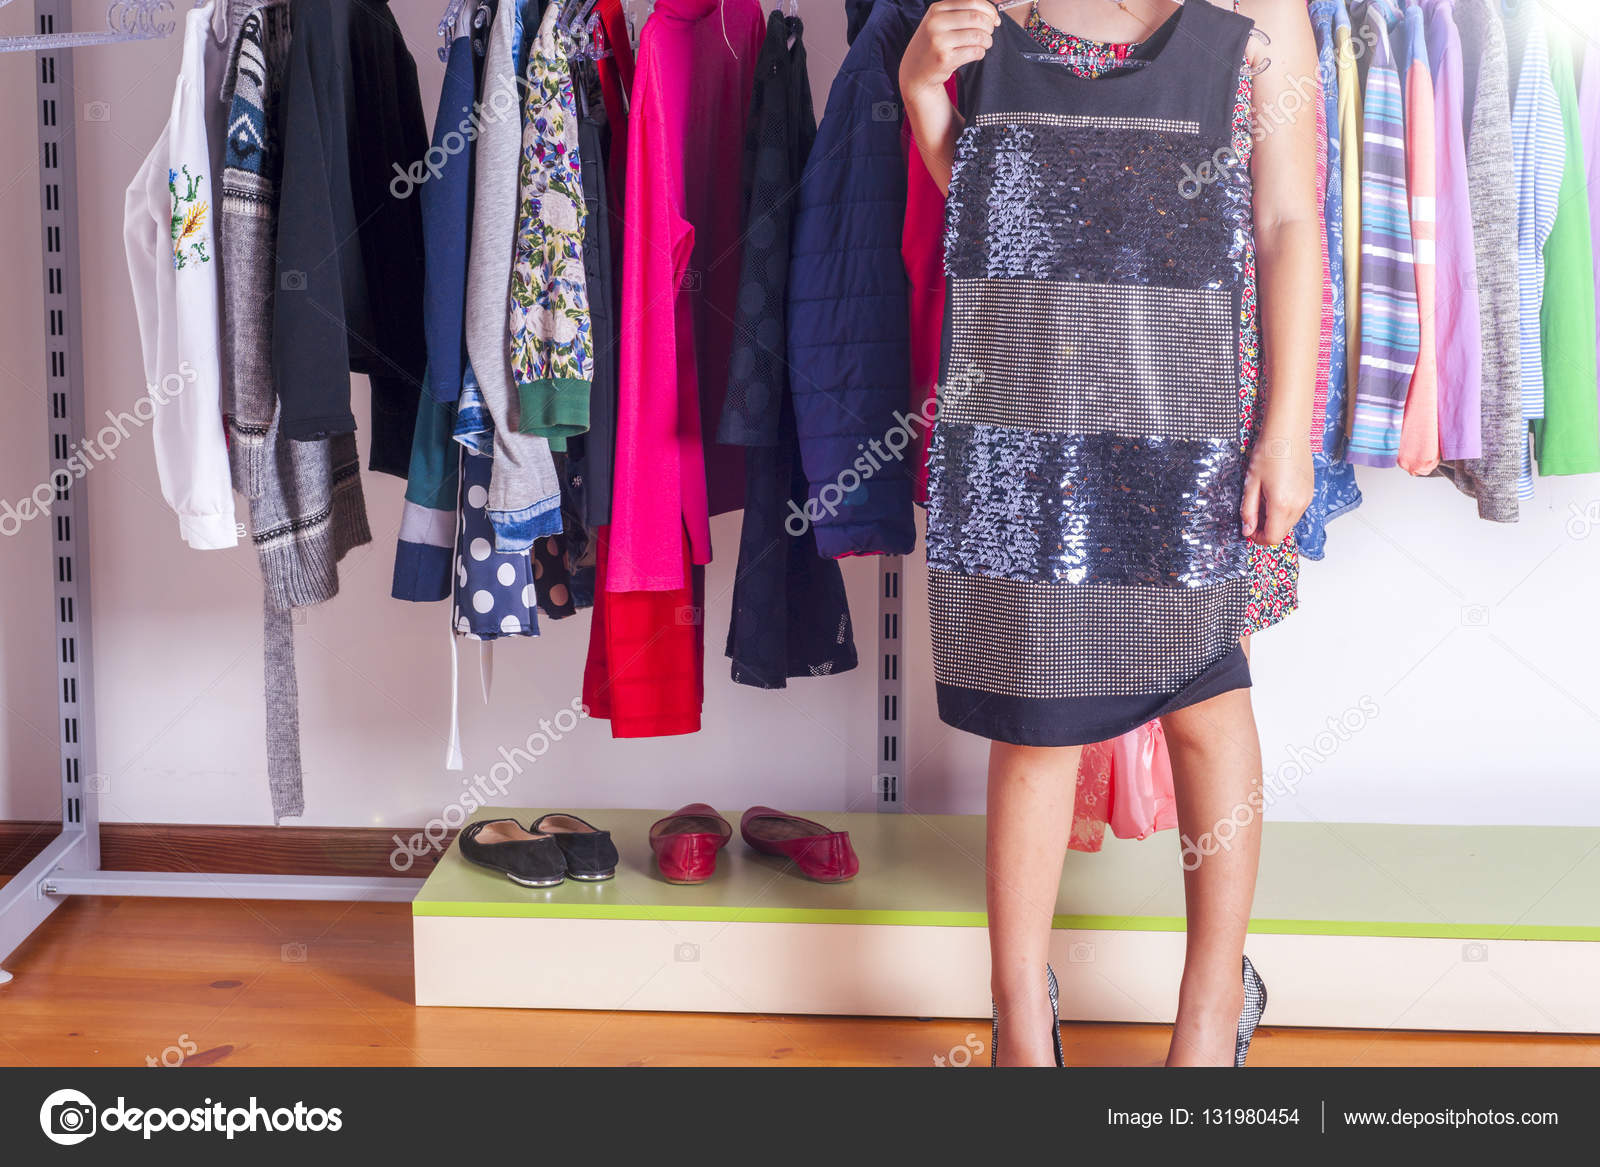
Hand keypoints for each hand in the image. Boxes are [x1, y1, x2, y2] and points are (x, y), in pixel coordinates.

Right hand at [898, 0, 999, 112]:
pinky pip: (974, 52)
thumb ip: (962, 13)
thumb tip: (994, 13)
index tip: (994, 19)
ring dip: (987, 41)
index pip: (972, 2)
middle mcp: (936, 22)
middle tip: (988, 34)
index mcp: (937, 9)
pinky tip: (975, 54)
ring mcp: (939, 41)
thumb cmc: (933, 44)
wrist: (914, 71)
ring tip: (983, 44)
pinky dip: (980, 53)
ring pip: (978, 36)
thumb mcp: (941, 21)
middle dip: (989, 26)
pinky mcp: (944, 58)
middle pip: (977, 18)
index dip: (989, 10)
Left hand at [1240, 432, 1312, 547]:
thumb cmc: (1268, 454)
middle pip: (1282, 532)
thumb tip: (1247, 531)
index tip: (1248, 529)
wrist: (1288, 434)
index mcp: (1281, 505)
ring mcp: (1307, 499)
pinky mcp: (1310, 492)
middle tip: (1253, 513)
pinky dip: (1285, 510)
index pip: (1272, 538)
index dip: (1258, 538)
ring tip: (1263, 500)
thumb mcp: (1251, 484)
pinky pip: (1297, 511)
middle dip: (1266, 529)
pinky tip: (1275, 493)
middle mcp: (1298, 505)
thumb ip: (1248, 510)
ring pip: (1290, 522)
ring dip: (1276, 519)